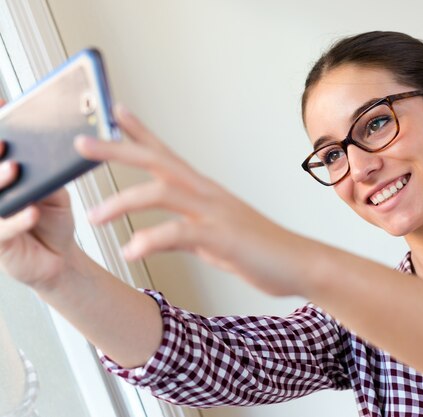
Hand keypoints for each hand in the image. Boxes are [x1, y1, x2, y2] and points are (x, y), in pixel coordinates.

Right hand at [0, 100, 77, 289]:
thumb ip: (47, 174)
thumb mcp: (54, 191)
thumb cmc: (51, 219)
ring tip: (14, 169)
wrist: (59, 256)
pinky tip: (31, 211)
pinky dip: (16, 220)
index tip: (2, 110)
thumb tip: (48, 150)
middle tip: (3, 143)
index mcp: (1, 178)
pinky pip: (2, 230)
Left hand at [75, 106, 304, 295]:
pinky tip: (130, 251)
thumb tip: (156, 236)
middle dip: (117, 149)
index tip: (113, 112)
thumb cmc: (258, 250)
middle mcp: (207, 193)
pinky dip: (150, 240)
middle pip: (156, 161)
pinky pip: (178, 233)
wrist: (299, 263)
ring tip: (94, 217)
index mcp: (204, 190)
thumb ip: (183, 231)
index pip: (165, 153)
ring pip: (161, 193)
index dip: (138, 131)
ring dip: (122, 202)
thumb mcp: (213, 237)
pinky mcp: (221, 237)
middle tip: (82, 142)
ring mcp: (215, 212)